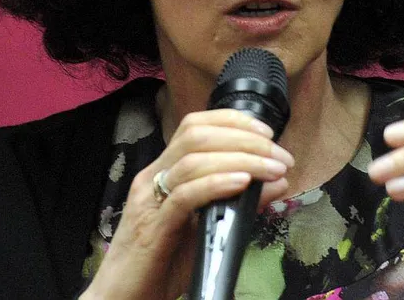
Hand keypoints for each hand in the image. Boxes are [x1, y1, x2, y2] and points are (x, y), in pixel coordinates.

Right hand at [82, 109, 293, 299]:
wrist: (124, 299)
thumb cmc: (164, 263)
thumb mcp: (208, 226)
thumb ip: (241, 202)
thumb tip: (278, 181)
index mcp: (164, 171)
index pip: (194, 126)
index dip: (232, 120)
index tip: (268, 133)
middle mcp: (153, 177)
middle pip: (197, 135)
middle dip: (245, 139)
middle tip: (279, 155)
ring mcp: (150, 200)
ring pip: (193, 159)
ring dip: (241, 159)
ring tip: (272, 169)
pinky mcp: (153, 227)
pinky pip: (185, 195)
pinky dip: (217, 183)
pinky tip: (243, 184)